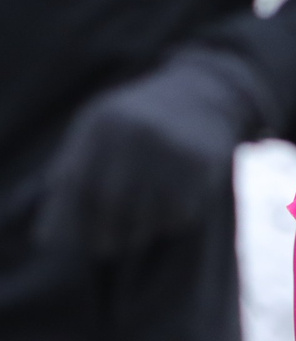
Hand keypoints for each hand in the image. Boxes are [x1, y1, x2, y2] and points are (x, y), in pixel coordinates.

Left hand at [38, 50, 262, 257]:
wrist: (201, 94)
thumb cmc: (132, 125)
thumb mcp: (95, 135)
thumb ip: (69, 177)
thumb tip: (47, 240)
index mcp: (104, 124)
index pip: (78, 185)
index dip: (72, 219)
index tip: (74, 241)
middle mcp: (138, 133)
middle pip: (113, 201)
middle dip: (107, 233)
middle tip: (107, 247)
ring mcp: (173, 147)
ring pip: (149, 213)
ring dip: (139, 232)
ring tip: (138, 229)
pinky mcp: (203, 163)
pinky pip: (181, 212)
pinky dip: (170, 222)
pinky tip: (169, 209)